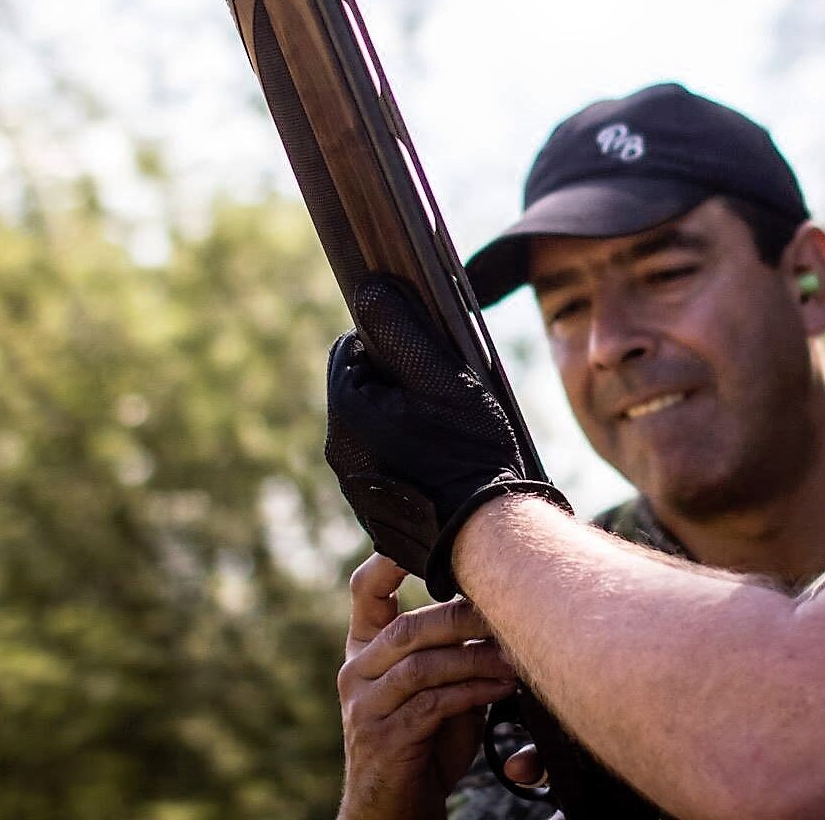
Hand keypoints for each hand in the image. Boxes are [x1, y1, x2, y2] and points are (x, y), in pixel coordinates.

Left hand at [325, 275, 568, 598]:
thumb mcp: (442, 379)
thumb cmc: (469, 451)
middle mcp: (339, 451)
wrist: (485, 536)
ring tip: (444, 433)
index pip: (350, 350)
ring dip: (399, 420)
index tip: (424, 358)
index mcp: (348, 411)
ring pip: (370, 429)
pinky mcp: (372, 512)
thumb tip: (368, 289)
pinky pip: (380, 467)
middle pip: (361, 390)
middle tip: (440, 396)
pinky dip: (403, 458)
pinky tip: (439, 466)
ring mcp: (354, 486)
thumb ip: (401, 330)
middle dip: (394, 384)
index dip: (388, 345)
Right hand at [337, 553, 518, 819]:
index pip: (365, 592)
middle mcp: (355, 671)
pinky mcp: (384, 737)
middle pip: (407, 627)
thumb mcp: (436, 687)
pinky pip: (432, 703)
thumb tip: (503, 604)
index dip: (388, 560)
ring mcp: (364, 706)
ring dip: (474, 658)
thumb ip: (453, 650)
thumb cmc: (424, 740)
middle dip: (462, 617)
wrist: (396, 807)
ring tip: (514, 657)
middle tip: (508, 613)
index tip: (424, 535)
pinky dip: (473, 691)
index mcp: (364, 649)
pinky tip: (503, 687)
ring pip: (421, 664)